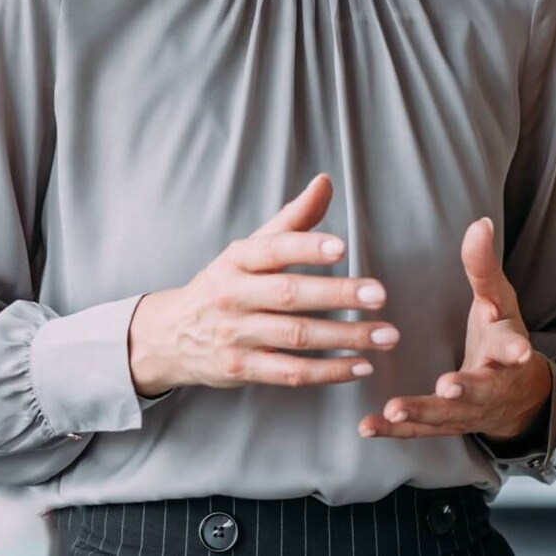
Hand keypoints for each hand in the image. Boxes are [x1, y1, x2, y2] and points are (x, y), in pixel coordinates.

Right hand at [127, 174, 398, 395]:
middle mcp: (233, 296)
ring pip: (296, 336)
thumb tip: (325, 182)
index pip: (273, 249)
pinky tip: (360, 365)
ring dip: (345, 337)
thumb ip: (291, 220)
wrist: (170, 335)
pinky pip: (290, 373)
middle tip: (380, 295)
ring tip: (385, 335)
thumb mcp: (248, 250)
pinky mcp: (241, 369)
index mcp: (236, 260)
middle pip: (289, 294)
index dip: (306, 247)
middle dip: (337, 294)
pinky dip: (328, 372)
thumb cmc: (223, 285)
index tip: (342, 247)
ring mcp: (236, 335)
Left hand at [357, 216, 553, 441]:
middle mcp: (492, 385)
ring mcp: (469, 411)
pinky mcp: (446, 425)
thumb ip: (484, 267)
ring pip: (447, 416)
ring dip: (421, 413)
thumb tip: (480, 222)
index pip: (512, 346)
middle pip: (481, 389)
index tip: (518, 351)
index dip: (515, 348)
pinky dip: (394, 430)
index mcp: (506, 350)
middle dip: (466, 389)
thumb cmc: (501, 337)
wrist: (517, 396)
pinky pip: (419, 431)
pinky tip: (368, 426)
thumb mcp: (499, 300)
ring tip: (394, 410)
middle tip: (448, 388)